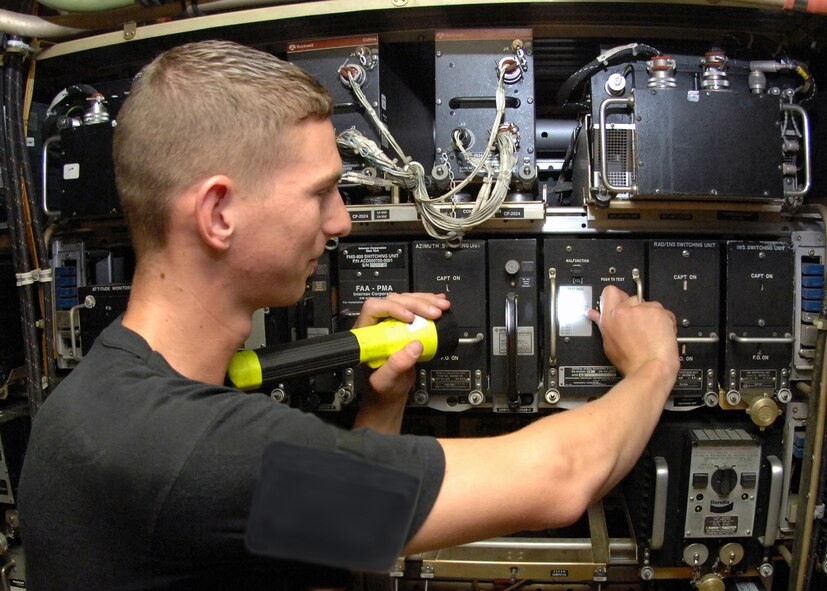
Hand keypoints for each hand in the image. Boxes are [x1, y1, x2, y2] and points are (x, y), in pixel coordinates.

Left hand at [353, 293, 450, 427]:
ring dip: (425, 301)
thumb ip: (397, 365)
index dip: (392, 308)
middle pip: (394, 300)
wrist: (390, 390)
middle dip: (416, 303)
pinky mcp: (402, 323)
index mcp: (366, 335)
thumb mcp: (387, 380)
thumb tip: (415, 346)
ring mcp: (390, 322)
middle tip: (434, 313)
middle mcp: (376, 324)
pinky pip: (413, 307)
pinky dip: (428, 303)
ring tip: (441, 307)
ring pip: (405, 300)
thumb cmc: (382, 387)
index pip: (374, 308)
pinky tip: (438, 302)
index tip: (410, 318)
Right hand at [586, 285, 678, 377]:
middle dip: (636, 309)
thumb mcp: (609, 344)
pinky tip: (661, 333)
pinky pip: (663, 311)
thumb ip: (603, 325)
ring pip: (648, 304)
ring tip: (652, 332)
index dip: (616, 296)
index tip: (620, 302)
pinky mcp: (657, 311)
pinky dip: (664, 320)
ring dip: (651, 315)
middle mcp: (623, 311)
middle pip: (631, 298)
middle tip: (640, 323)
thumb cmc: (631, 361)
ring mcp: (640, 309)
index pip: (609, 292)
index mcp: (608, 318)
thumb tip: (595, 315)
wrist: (650, 367)